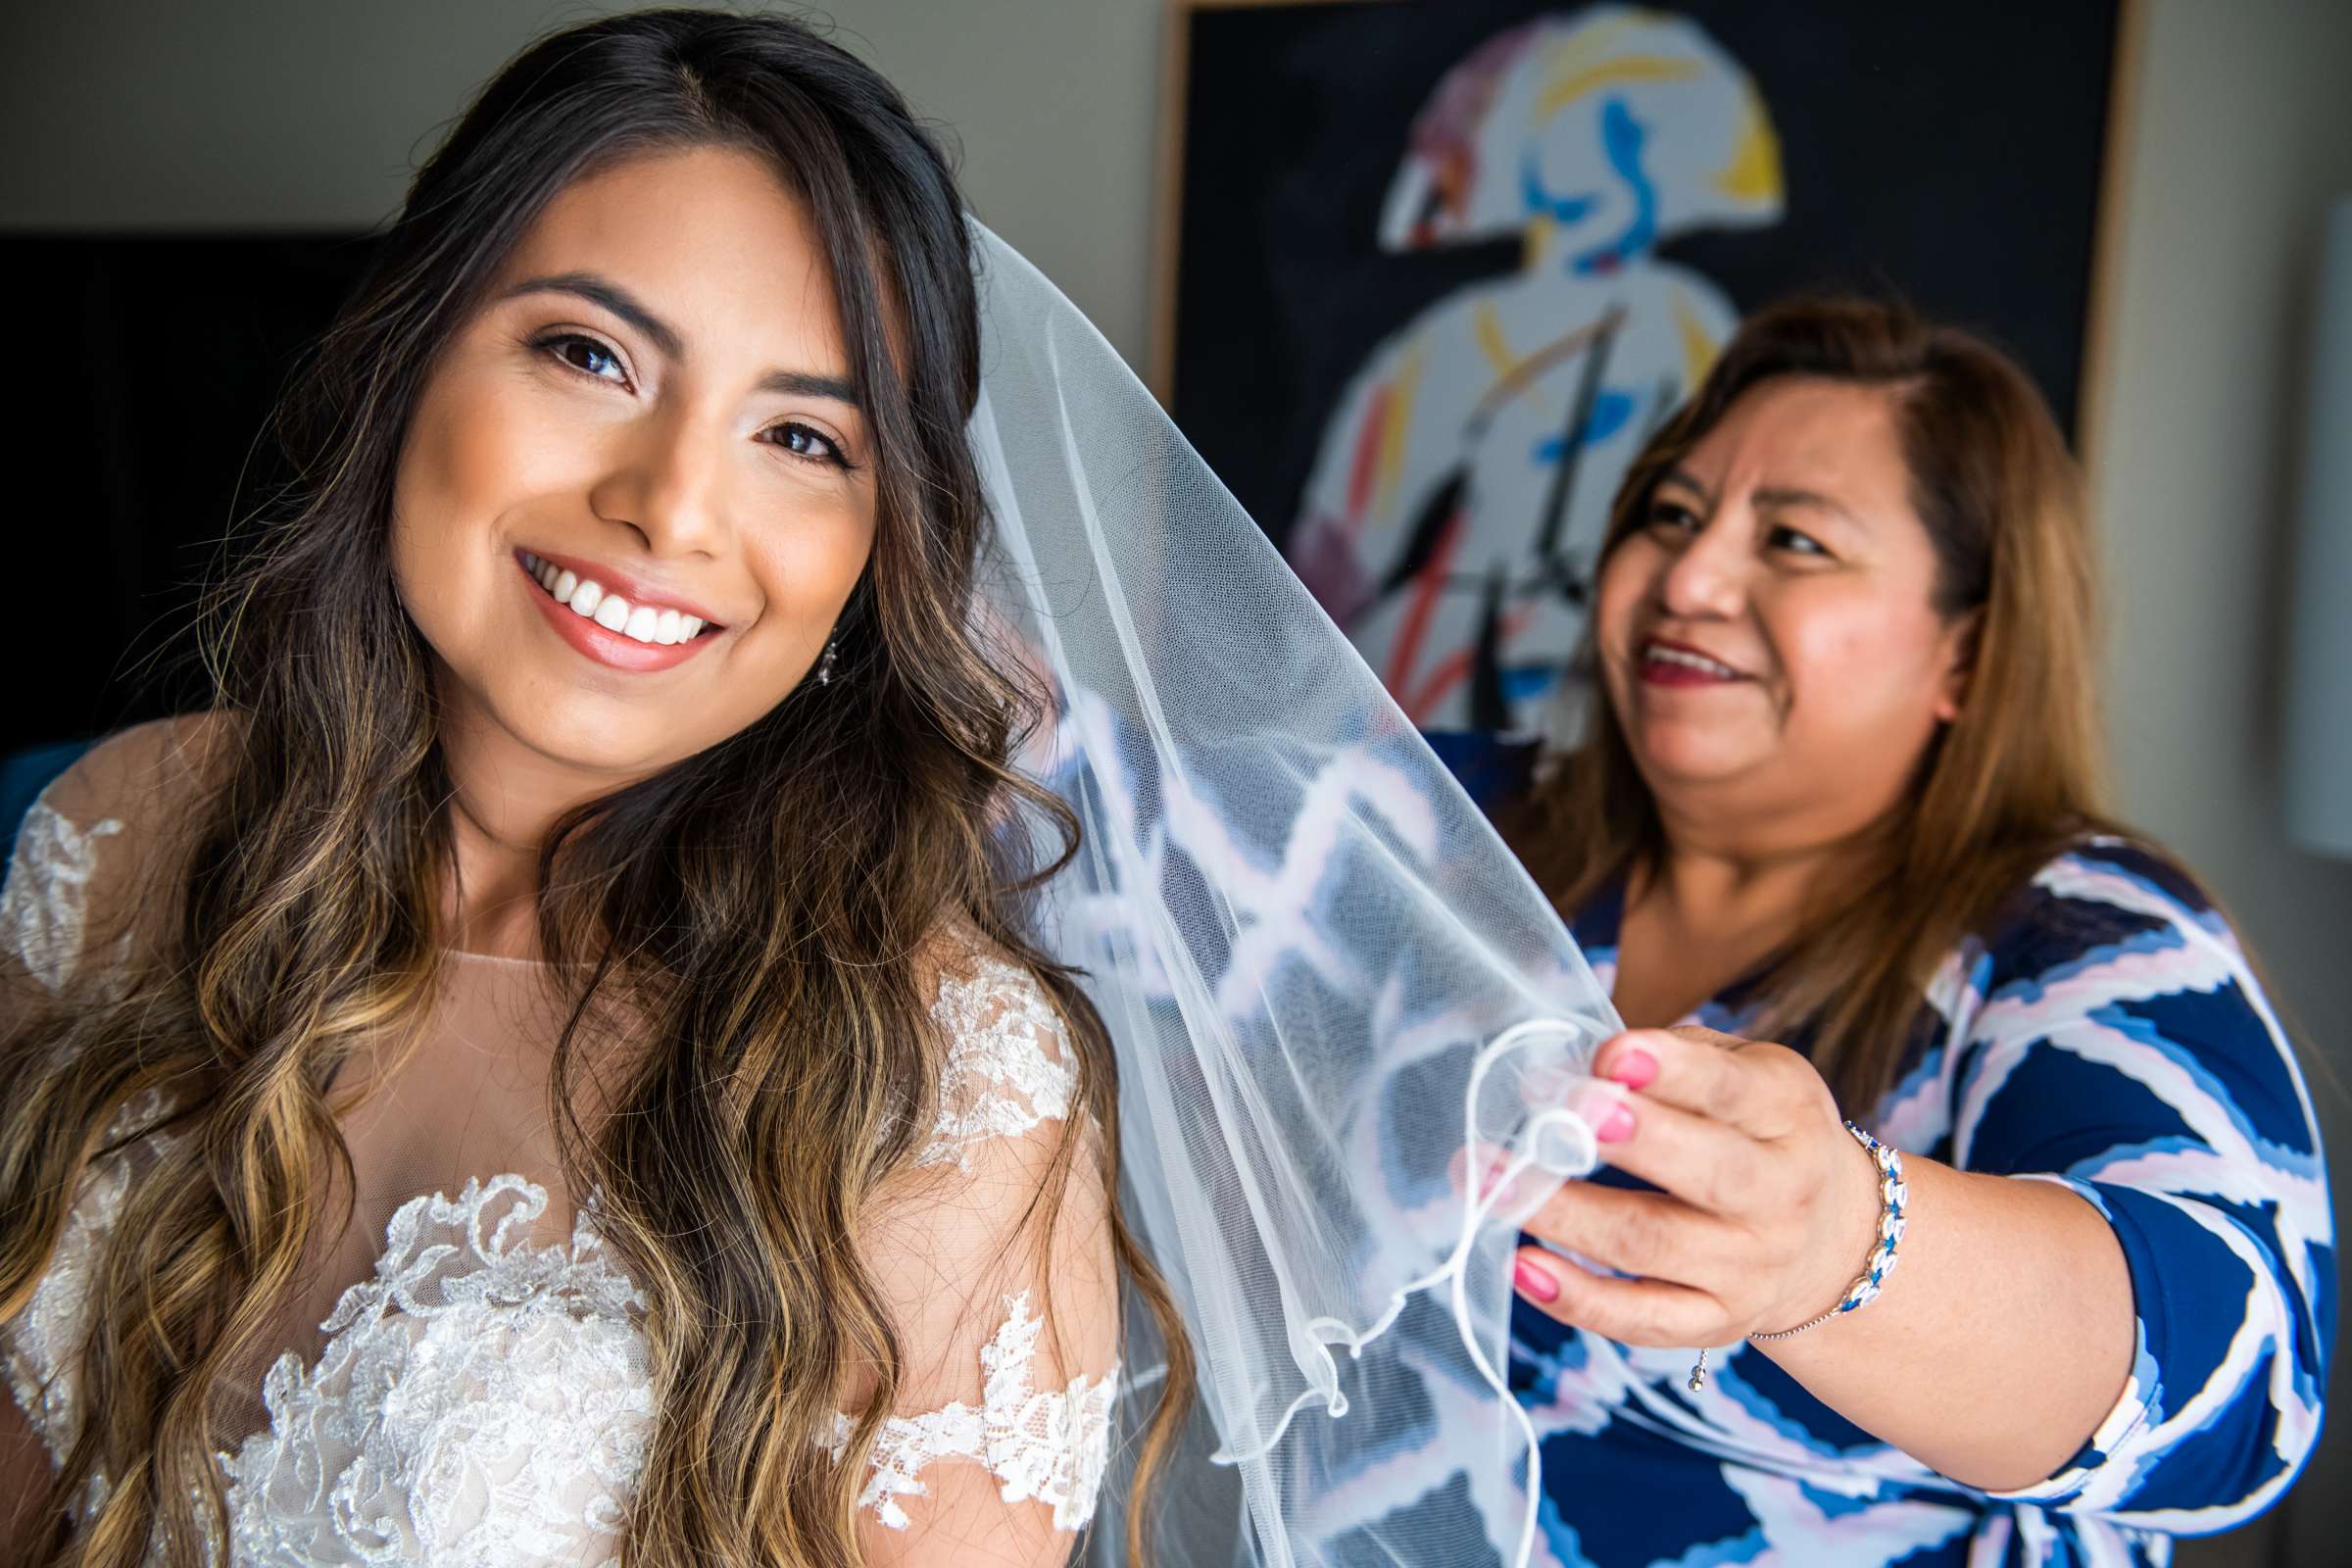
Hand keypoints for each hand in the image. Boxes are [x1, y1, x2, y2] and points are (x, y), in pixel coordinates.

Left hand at [1510, 1025, 1883, 1347]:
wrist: (1832, 1241)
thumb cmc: (1758, 1132)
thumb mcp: (1746, 1074)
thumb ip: (1676, 1061)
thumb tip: (1581, 1064)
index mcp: (1788, 1114)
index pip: (1734, 1090)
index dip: (1673, 1070)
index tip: (1610, 1056)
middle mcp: (1782, 1195)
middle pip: (1708, 1173)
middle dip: (1630, 1141)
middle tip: (1551, 1111)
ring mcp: (1750, 1267)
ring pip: (1652, 1244)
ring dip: (1564, 1213)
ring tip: (1489, 1177)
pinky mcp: (1716, 1323)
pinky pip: (1642, 1320)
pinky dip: (1577, 1299)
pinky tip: (1522, 1268)